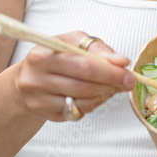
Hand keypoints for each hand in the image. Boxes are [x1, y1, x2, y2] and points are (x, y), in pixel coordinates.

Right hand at [13, 32, 131, 120]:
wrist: (28, 76)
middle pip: (84, 86)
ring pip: (82, 102)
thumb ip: (98, 50)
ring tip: (111, 87)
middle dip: (111, 85)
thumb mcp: (73, 42)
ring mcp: (39, 99)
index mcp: (43, 55)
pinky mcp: (44, 114)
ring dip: (104, 95)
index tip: (128, 75)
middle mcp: (36, 78)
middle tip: (127, 83)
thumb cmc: (55, 55)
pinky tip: (95, 95)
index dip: (110, 72)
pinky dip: (92, 105)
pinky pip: (77, 112)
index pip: (84, 65)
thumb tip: (121, 62)